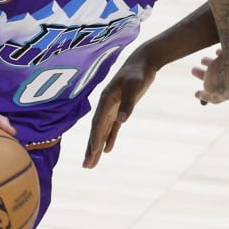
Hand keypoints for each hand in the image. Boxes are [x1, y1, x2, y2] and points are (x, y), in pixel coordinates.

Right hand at [83, 53, 156, 167]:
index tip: (93, 152)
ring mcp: (112, 108)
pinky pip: (112, 128)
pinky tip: (106, 150)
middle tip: (86, 166)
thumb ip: (128, 104)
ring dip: (96, 147)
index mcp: (106, 100)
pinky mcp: (120, 110)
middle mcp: (105, 106)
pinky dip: (109, 138)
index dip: (96, 138)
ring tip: (90, 163)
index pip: (99, 123)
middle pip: (96, 131)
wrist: (142, 62)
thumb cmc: (138, 72)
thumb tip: (122, 121)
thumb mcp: (135, 86)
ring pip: (102, 132)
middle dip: (91, 149)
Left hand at [195, 43, 228, 104]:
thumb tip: (203, 96)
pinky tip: (218, 52)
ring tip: (202, 60)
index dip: (205, 97)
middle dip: (205, 77)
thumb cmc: (222, 73)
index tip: (196, 93)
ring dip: (211, 66)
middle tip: (194, 70)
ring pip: (223, 69)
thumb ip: (208, 93)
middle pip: (219, 82)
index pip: (217, 99)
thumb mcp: (210, 88)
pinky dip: (222, 57)